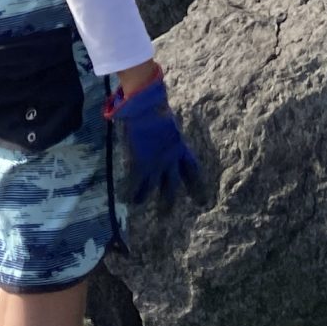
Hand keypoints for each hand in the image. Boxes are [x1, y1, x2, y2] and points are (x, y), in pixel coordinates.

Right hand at [105, 73, 202, 202]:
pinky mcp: (141, 166)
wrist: (147, 109)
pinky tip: (125, 200)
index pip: (192, 170)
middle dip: (170, 201)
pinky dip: (130, 192)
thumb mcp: (168, 123)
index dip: (196, 184)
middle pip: (172, 185)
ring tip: (138, 204)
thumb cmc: (157, 110)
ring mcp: (155, 165)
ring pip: (151, 188)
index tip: (201, 199)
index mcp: (180, 148)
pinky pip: (135, 184)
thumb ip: (167, 133)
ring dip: (144, 198)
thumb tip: (164, 130)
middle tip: (168, 217)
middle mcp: (170, 161)